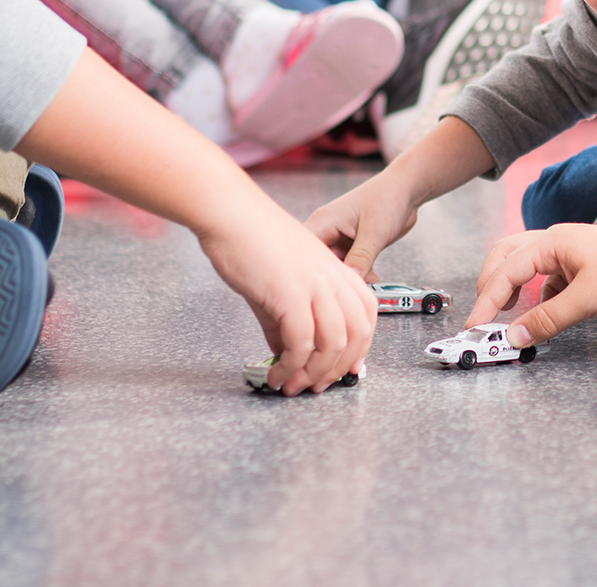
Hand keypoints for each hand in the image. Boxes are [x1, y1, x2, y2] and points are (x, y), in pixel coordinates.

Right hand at [196, 197, 379, 394]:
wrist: (230, 212)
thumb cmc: (251, 235)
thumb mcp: (279, 278)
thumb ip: (284, 317)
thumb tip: (284, 349)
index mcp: (335, 267)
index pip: (366, 311)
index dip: (361, 345)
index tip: (346, 368)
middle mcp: (331, 276)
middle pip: (357, 332)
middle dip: (340, 367)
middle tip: (318, 385)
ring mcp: (314, 284)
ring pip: (334, 342)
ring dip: (316, 374)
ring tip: (294, 386)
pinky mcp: (290, 294)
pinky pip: (301, 342)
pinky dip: (292, 366)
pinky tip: (278, 374)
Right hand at [305, 115, 496, 276]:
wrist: (407, 190)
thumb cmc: (387, 198)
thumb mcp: (374, 232)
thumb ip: (361, 258)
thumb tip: (350, 282)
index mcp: (323, 222)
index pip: (304, 252)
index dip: (307, 273)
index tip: (318, 291)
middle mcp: (327, 231)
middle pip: (318, 264)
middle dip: (333, 280)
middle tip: (347, 294)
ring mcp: (339, 240)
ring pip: (336, 268)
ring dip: (349, 279)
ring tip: (363, 288)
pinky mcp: (352, 246)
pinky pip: (350, 267)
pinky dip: (360, 275)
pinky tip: (372, 280)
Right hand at [466, 210, 596, 347]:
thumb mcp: (587, 299)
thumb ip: (548, 320)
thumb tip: (515, 338)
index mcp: (550, 243)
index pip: (504, 272)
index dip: (486, 301)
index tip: (475, 328)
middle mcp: (555, 245)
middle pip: (506, 260)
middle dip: (491, 287)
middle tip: (485, 317)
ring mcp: (570, 256)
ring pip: (528, 270)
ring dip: (514, 292)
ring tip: (510, 318)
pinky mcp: (585, 271)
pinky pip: (550, 282)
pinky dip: (540, 299)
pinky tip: (545, 316)